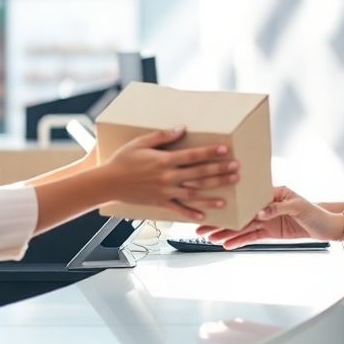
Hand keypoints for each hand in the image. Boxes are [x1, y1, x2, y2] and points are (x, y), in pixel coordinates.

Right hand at [100, 127, 240, 221]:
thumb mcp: (141, 142)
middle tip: (236, 170)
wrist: (108, 183)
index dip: (210, 153)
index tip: (225, 150)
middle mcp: (168, 177)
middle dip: (219, 172)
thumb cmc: (123, 159)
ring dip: (212, 194)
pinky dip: (192, 213)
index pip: (193, 156)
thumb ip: (162, 135)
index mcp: (164, 160)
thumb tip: (182, 128)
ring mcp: (165, 191)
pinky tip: (205, 215)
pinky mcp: (160, 202)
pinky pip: (178, 209)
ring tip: (228, 193)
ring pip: (193, 193)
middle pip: (199, 174)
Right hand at [198, 186, 340, 248]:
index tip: (214, 209)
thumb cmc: (315, 212)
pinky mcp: (270, 232)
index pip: (247, 200)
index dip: (231, 206)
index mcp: (272, 193)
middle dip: (220, 221)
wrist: (328, 227)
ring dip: (225, 233)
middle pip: (239, 214)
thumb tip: (260, 212)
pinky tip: (225, 244)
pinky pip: (251, 237)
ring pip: (242, 227)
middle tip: (200, 228)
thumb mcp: (299, 207)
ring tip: (208, 238)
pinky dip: (238, 241)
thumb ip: (279, 208)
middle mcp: (266, 205)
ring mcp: (267, 219)